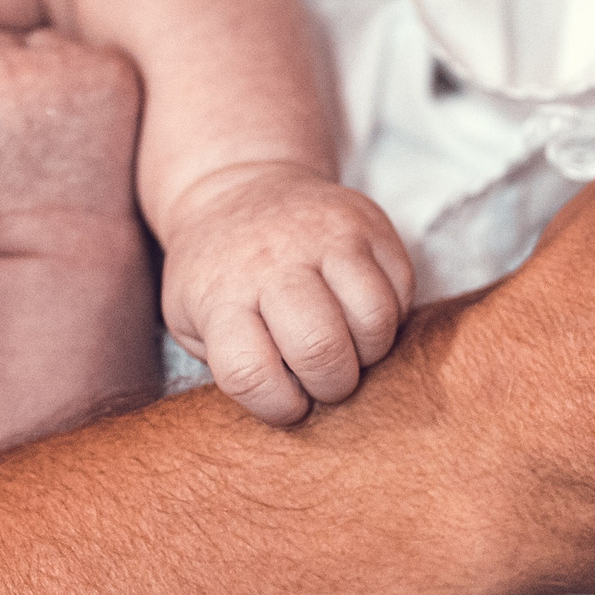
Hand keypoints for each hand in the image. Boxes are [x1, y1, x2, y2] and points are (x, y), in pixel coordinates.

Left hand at [161, 162, 414, 424]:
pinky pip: (402, 290)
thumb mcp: (193, 319)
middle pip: (320, 348)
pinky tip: (361, 314)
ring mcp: (325, 236)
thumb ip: (229, 365)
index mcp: (221, 294)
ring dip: (369, 353)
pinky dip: (391, 317)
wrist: (241, 188)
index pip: (249, 372)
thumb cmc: (219, 275)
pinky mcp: (369, 223)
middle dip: (332, 385)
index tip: (286, 404)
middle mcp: (273, 261)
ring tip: (348, 348)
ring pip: (375, 319)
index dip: (277, 406)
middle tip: (325, 381)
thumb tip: (290, 406)